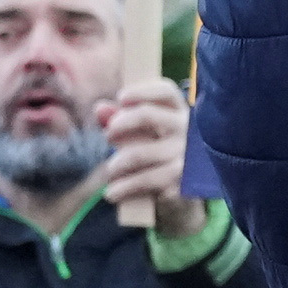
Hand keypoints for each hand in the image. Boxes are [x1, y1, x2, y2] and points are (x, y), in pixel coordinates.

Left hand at [104, 76, 190, 220]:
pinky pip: (143, 181)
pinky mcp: (181, 182)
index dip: (142, 91)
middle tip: (108, 136)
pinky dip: (123, 188)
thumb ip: (120, 119)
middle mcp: (187, 131)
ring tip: (110, 170)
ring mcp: (186, 157)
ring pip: (138, 153)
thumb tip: (100, 109)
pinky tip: (113, 193)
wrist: (185, 196)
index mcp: (181, 113)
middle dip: (119, 123)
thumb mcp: (144, 134)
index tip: (120, 98)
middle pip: (146, 115)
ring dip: (116, 163)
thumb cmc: (160, 154)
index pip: (166, 91)